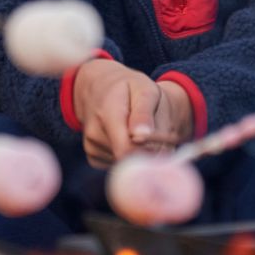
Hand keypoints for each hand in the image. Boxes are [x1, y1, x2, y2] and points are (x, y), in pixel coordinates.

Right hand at [73, 59, 192, 167]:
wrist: (99, 88)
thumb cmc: (127, 88)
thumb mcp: (143, 89)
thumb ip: (144, 112)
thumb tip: (141, 136)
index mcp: (108, 113)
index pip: (128, 149)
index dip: (151, 150)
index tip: (162, 139)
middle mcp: (94, 133)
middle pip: (130, 158)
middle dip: (149, 151)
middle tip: (154, 131)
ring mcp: (92, 147)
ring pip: (127, 163)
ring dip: (141, 153)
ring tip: (139, 132)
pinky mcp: (93, 158)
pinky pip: (120, 165)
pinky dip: (130, 156)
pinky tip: (127, 139)